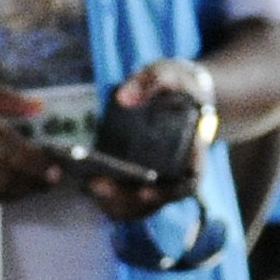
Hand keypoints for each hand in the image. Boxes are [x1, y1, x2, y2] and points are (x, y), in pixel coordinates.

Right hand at [0, 69, 64, 205]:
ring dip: (12, 194)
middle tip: (50, 181)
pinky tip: (1, 191)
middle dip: (30, 182)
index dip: (35, 162)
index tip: (55, 167)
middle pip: (0, 174)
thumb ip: (1, 97)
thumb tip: (38, 108)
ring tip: (31, 188)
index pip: (7, 146)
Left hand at [85, 62, 209, 223]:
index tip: (145, 192)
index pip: (188, 183)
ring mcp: (157, 180)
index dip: (168, 193)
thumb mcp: (170, 74)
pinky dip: (108, 198)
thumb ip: (152, 81)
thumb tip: (124, 98)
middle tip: (97, 185)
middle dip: (127, 199)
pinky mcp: (138, 179)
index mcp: (193, 153)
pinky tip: (86, 184)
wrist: (176, 93)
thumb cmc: (177, 85)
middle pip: (155, 200)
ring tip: (88, 186)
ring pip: (138, 205)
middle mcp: (176, 174)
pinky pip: (125, 199)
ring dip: (113, 202)